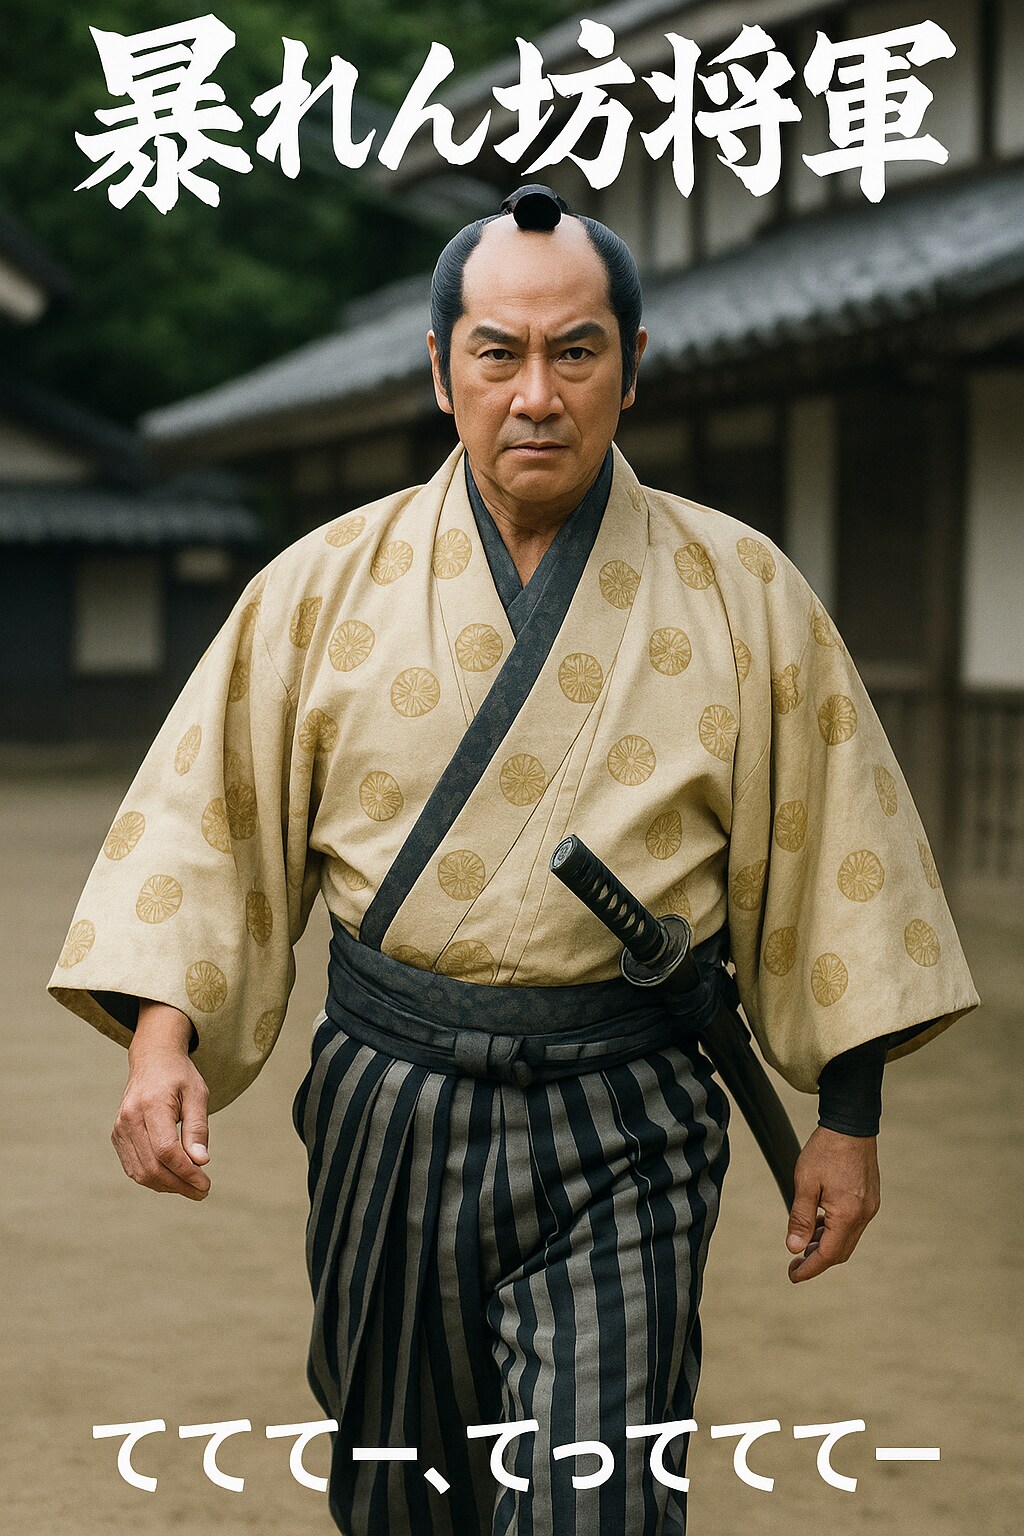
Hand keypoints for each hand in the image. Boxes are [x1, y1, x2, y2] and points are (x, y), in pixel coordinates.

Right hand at [111, 1001, 210, 1199]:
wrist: (152, 1059)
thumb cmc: (180, 1076)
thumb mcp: (198, 1095)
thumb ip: (198, 1128)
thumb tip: (201, 1163)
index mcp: (151, 1105)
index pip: (166, 1151)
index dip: (186, 1172)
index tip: (205, 1183)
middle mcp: (129, 1119)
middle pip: (153, 1166)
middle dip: (179, 1185)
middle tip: (202, 1191)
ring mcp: (120, 1129)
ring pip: (141, 1172)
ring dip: (167, 1186)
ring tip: (190, 1187)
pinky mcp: (117, 1136)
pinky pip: (133, 1168)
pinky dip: (153, 1178)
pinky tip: (173, 1178)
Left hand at [785, 1126, 879, 1282]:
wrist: (851, 1124)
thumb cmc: (825, 1150)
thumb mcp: (805, 1183)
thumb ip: (800, 1217)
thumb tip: (793, 1248)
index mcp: (847, 1214)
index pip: (828, 1254)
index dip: (810, 1268)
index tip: (793, 1275)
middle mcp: (863, 1215)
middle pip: (841, 1251)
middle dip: (817, 1261)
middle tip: (795, 1264)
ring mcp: (870, 1207)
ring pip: (847, 1238)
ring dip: (826, 1245)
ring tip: (803, 1245)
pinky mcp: (870, 1198)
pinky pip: (853, 1224)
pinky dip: (835, 1231)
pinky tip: (819, 1224)